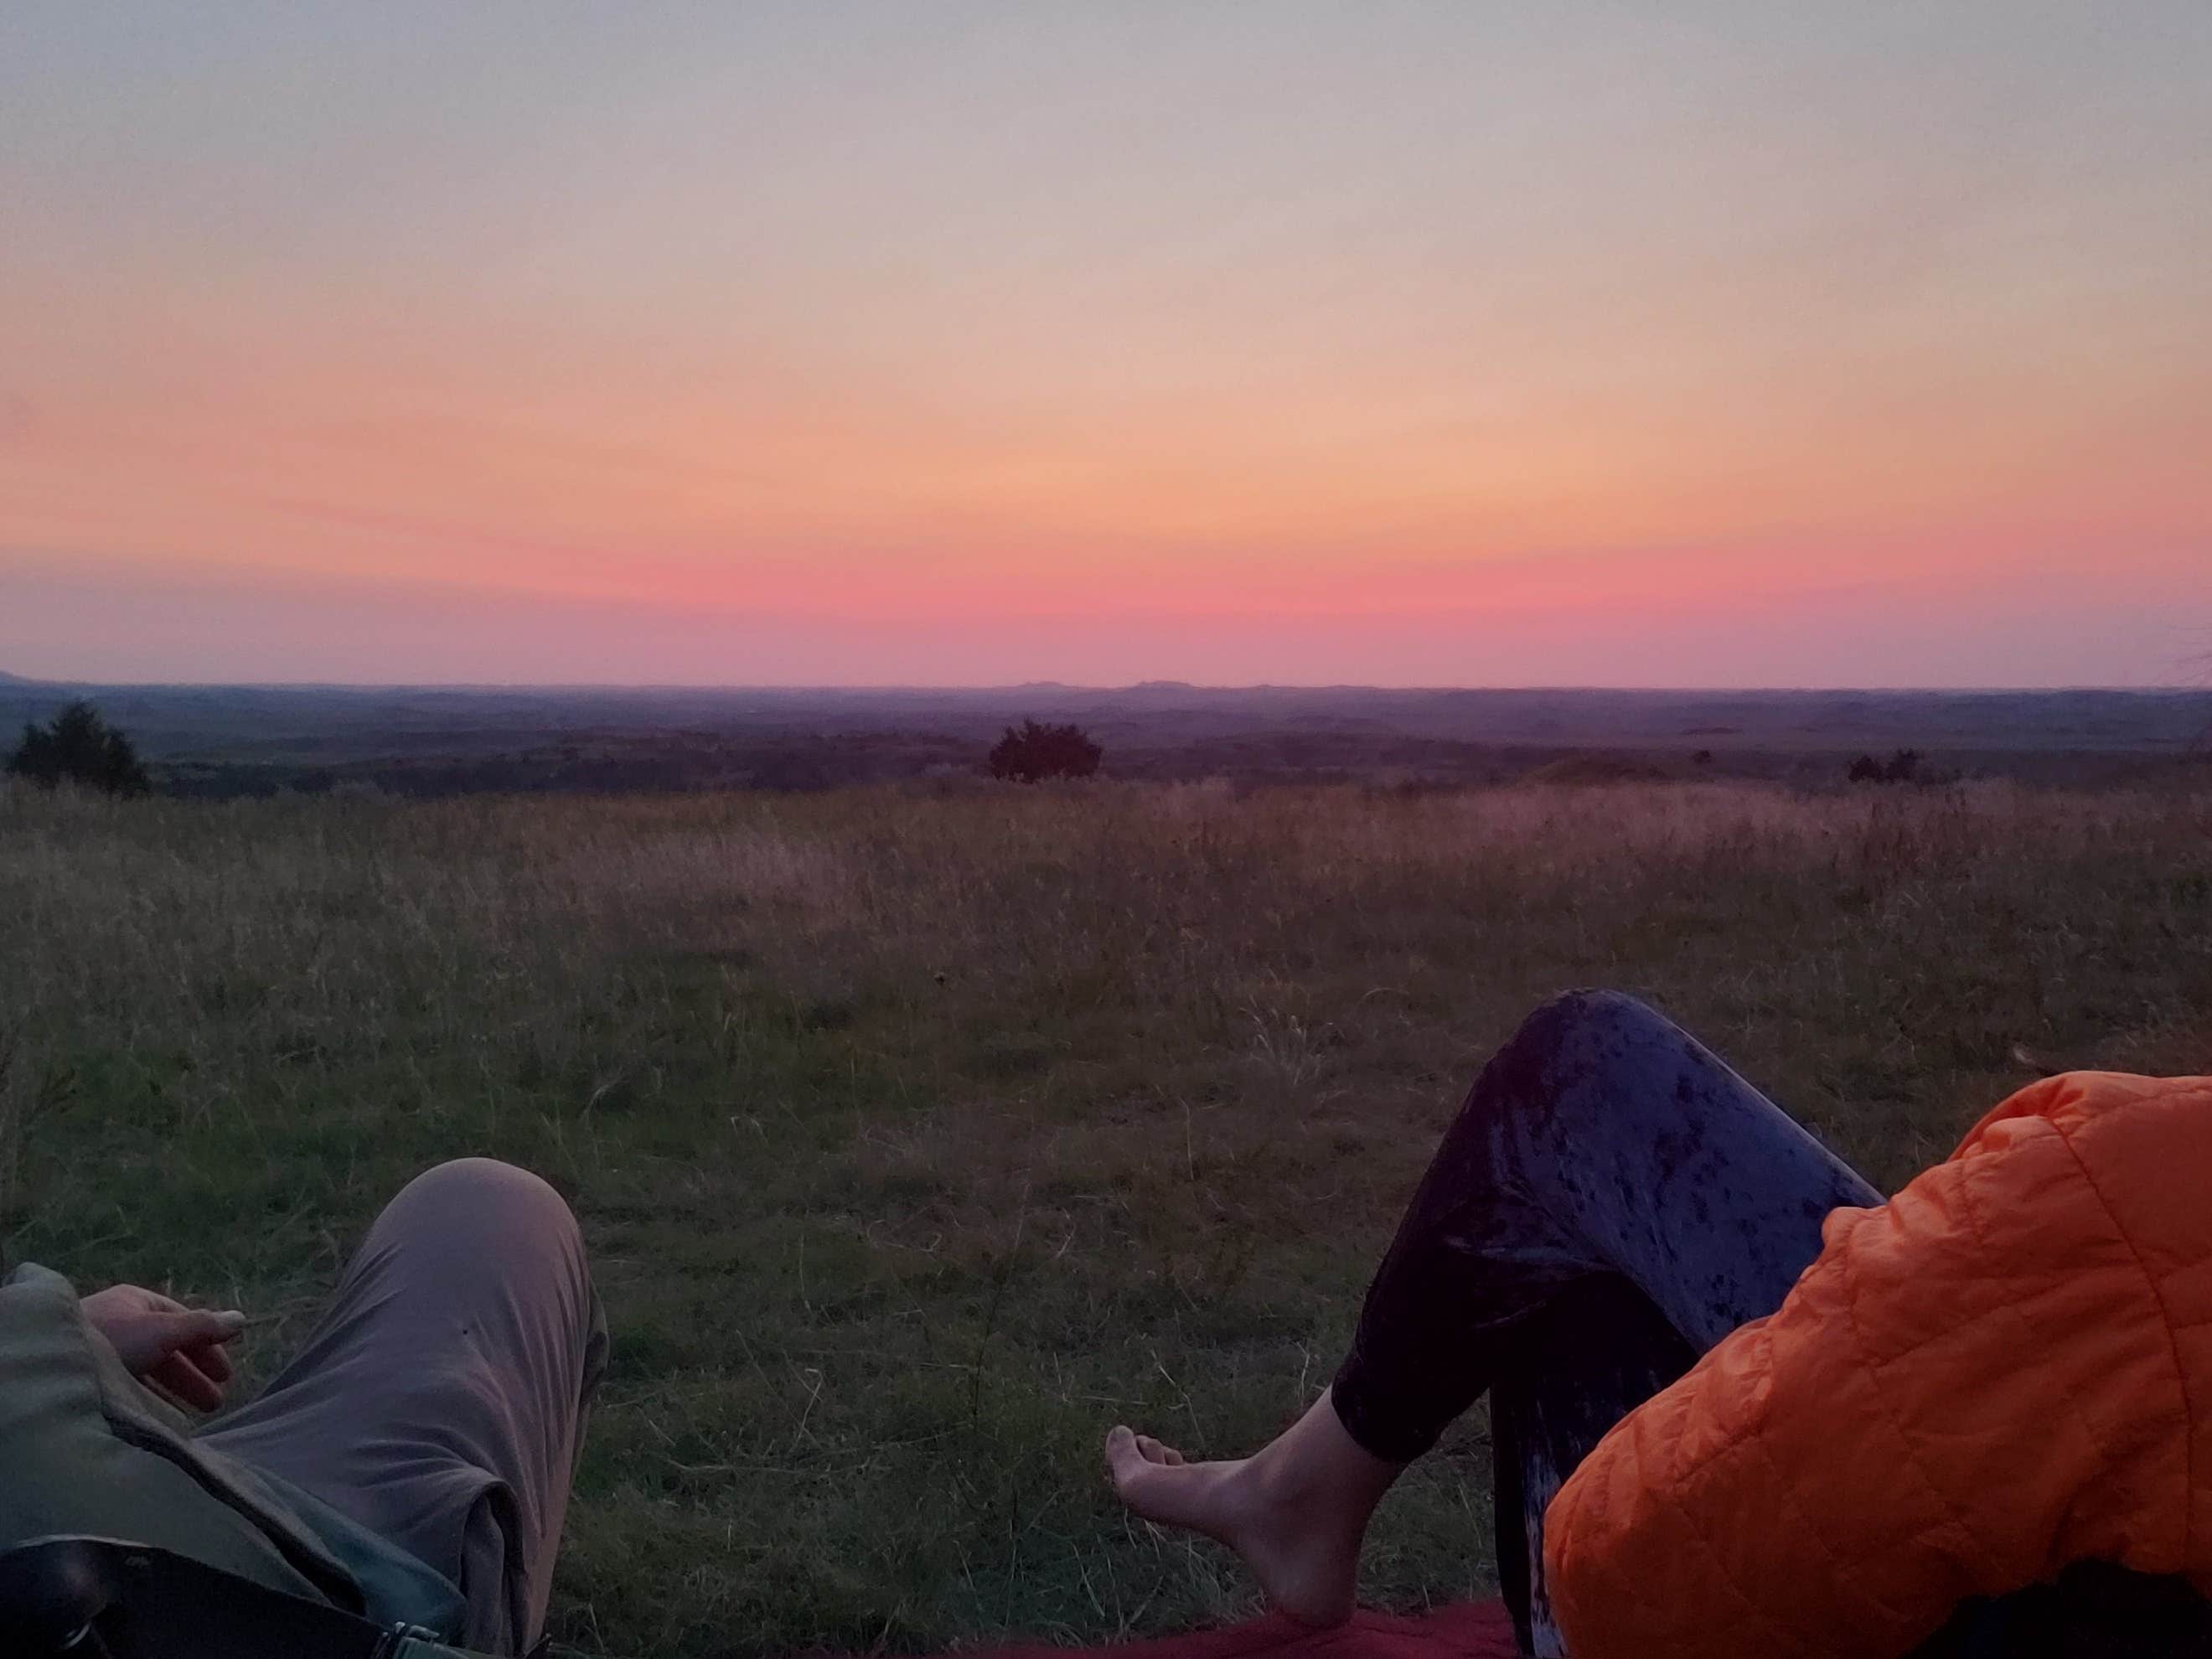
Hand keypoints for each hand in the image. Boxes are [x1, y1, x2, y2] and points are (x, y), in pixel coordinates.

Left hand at [79, 1284, 247, 1411]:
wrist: (54, 1366)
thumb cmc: (113, 1339)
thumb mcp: (163, 1330)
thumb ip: (203, 1327)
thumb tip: (242, 1318)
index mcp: (136, 1302)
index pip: (182, 1319)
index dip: (208, 1343)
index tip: (226, 1370)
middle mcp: (122, 1323)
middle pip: (169, 1348)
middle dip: (196, 1374)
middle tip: (219, 1399)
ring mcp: (106, 1351)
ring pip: (152, 1370)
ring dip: (179, 1391)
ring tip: (202, 1413)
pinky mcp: (94, 1377)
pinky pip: (133, 1387)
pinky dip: (155, 1400)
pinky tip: (169, 1418)